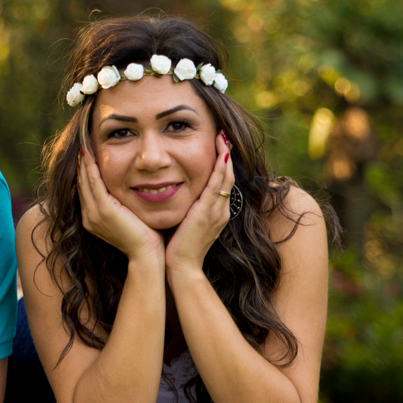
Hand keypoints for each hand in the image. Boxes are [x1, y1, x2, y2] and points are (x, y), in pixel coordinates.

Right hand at [77, 143, 164, 261]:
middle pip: (81, 183)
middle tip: (82, 143)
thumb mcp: (130, 218)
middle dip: (81, 163)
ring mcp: (94, 213)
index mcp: (93, 219)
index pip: (86, 190)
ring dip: (83, 161)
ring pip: (84, 180)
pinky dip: (90, 166)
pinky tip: (89, 153)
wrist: (147, 256)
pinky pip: (93, 182)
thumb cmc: (146, 238)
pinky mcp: (104, 209)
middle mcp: (89, 216)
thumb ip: (124, 205)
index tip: (87, 154)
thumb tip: (131, 191)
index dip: (85, 171)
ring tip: (83, 143)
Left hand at [164, 132, 233, 277]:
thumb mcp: (186, 223)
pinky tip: (220, 156)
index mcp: (216, 212)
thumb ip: (186, 208)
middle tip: (223, 134)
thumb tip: (174, 192)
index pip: (222, 182)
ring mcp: (217, 212)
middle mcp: (220, 210)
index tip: (218, 146)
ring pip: (225, 178)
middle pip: (228, 176)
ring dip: (225, 156)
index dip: (222, 163)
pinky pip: (217, 187)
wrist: (181, 267)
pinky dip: (220, 170)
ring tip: (222, 137)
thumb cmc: (178, 247)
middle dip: (226, 155)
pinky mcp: (208, 213)